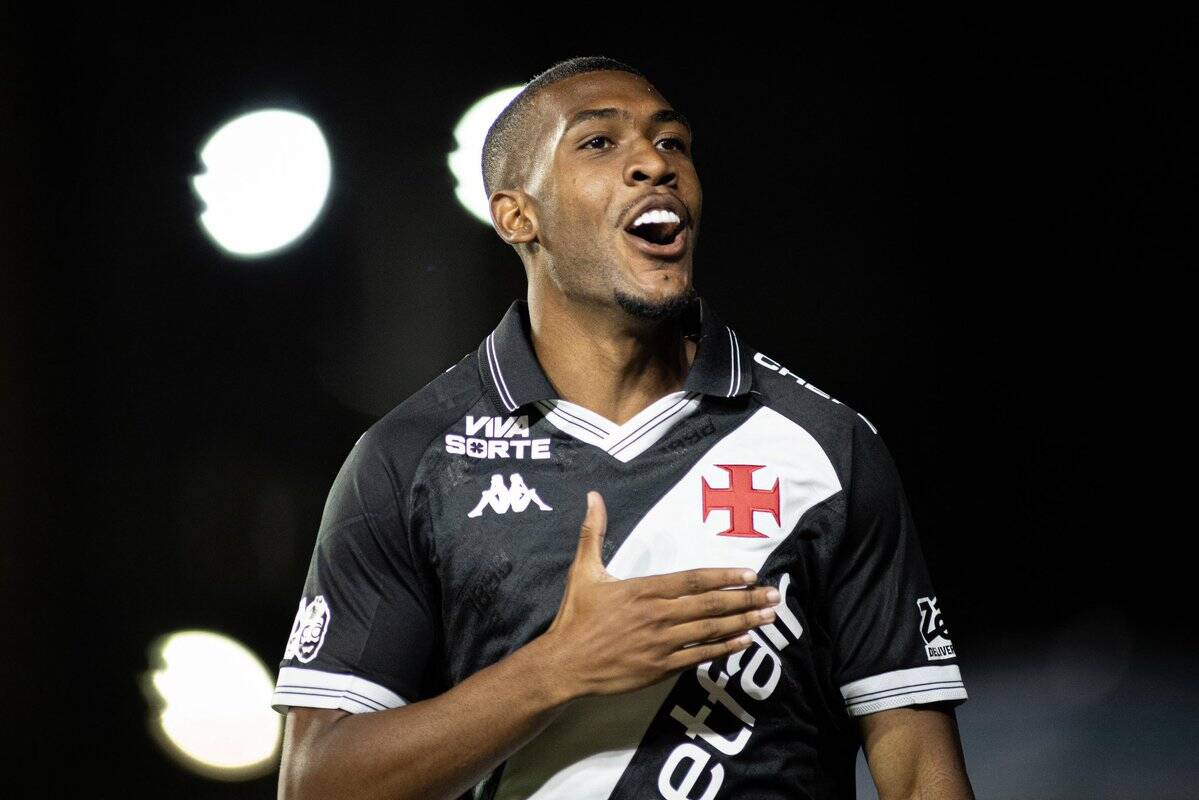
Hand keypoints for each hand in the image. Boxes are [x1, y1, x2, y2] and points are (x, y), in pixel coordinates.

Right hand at [542, 490, 779, 698]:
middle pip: (710, 606)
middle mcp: (657, 616)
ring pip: (710, 632)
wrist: (565, 663)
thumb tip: (593, 497)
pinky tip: (743, 643)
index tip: (749, 575)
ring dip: (742, 623)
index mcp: (643, 590)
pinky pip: (699, 657)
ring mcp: (661, 644)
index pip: (692, 580)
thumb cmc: (576, 617)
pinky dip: (723, 649)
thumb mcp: (582, 570)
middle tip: (773, 596)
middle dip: (745, 600)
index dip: (724, 578)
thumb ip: (593, 532)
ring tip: (767, 617)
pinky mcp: (660, 668)